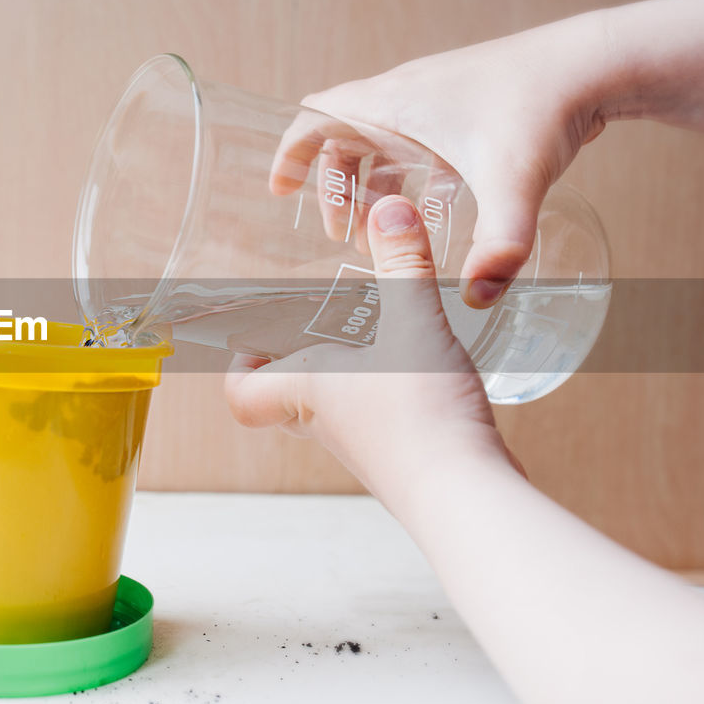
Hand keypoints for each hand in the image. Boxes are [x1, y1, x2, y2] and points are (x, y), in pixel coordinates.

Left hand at [224, 196, 517, 506]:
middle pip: (281, 397)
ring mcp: (361, 445)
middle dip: (293, 358)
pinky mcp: (401, 456)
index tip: (258, 335)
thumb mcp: (412, 322)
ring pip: (330, 407)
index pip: (239, 392)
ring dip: (343, 372)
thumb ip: (402, 263)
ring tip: (374, 331)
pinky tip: (421, 364)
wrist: (465, 495)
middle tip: (320, 321)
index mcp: (303, 390)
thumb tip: (391, 207)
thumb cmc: (420, 415)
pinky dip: (386, 390)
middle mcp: (322, 423)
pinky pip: (375, 418)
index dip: (238, 366)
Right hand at [271, 11, 610, 307]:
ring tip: (383, 235)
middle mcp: (406, 95)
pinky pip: (417, 144)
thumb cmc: (543, 105)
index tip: (280, 191)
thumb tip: (477, 299)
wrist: (596, 62)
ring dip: (372, 187)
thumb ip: (498, 246)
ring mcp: (435, 100)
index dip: (290, 153)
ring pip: (380, 143)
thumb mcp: (514, 181)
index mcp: (394, 102)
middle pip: (343, 139)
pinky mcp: (464, 109)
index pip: (316, 117)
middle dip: (335, 190)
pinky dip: (412, 179)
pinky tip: (437, 215)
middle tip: (343, 237)